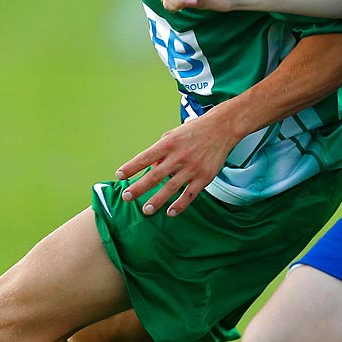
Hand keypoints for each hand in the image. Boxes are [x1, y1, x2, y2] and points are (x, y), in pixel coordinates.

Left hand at [114, 112, 240, 216]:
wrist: (222, 128)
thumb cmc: (194, 130)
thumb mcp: (173, 134)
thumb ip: (160, 150)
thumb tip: (150, 167)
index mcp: (168, 144)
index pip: (145, 158)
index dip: (131, 167)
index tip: (119, 175)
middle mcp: (178, 157)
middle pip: (154, 176)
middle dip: (139, 187)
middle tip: (126, 197)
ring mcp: (191, 168)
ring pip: (171, 188)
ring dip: (157, 201)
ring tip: (146, 210)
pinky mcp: (204, 177)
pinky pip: (190, 195)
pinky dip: (180, 205)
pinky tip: (170, 212)